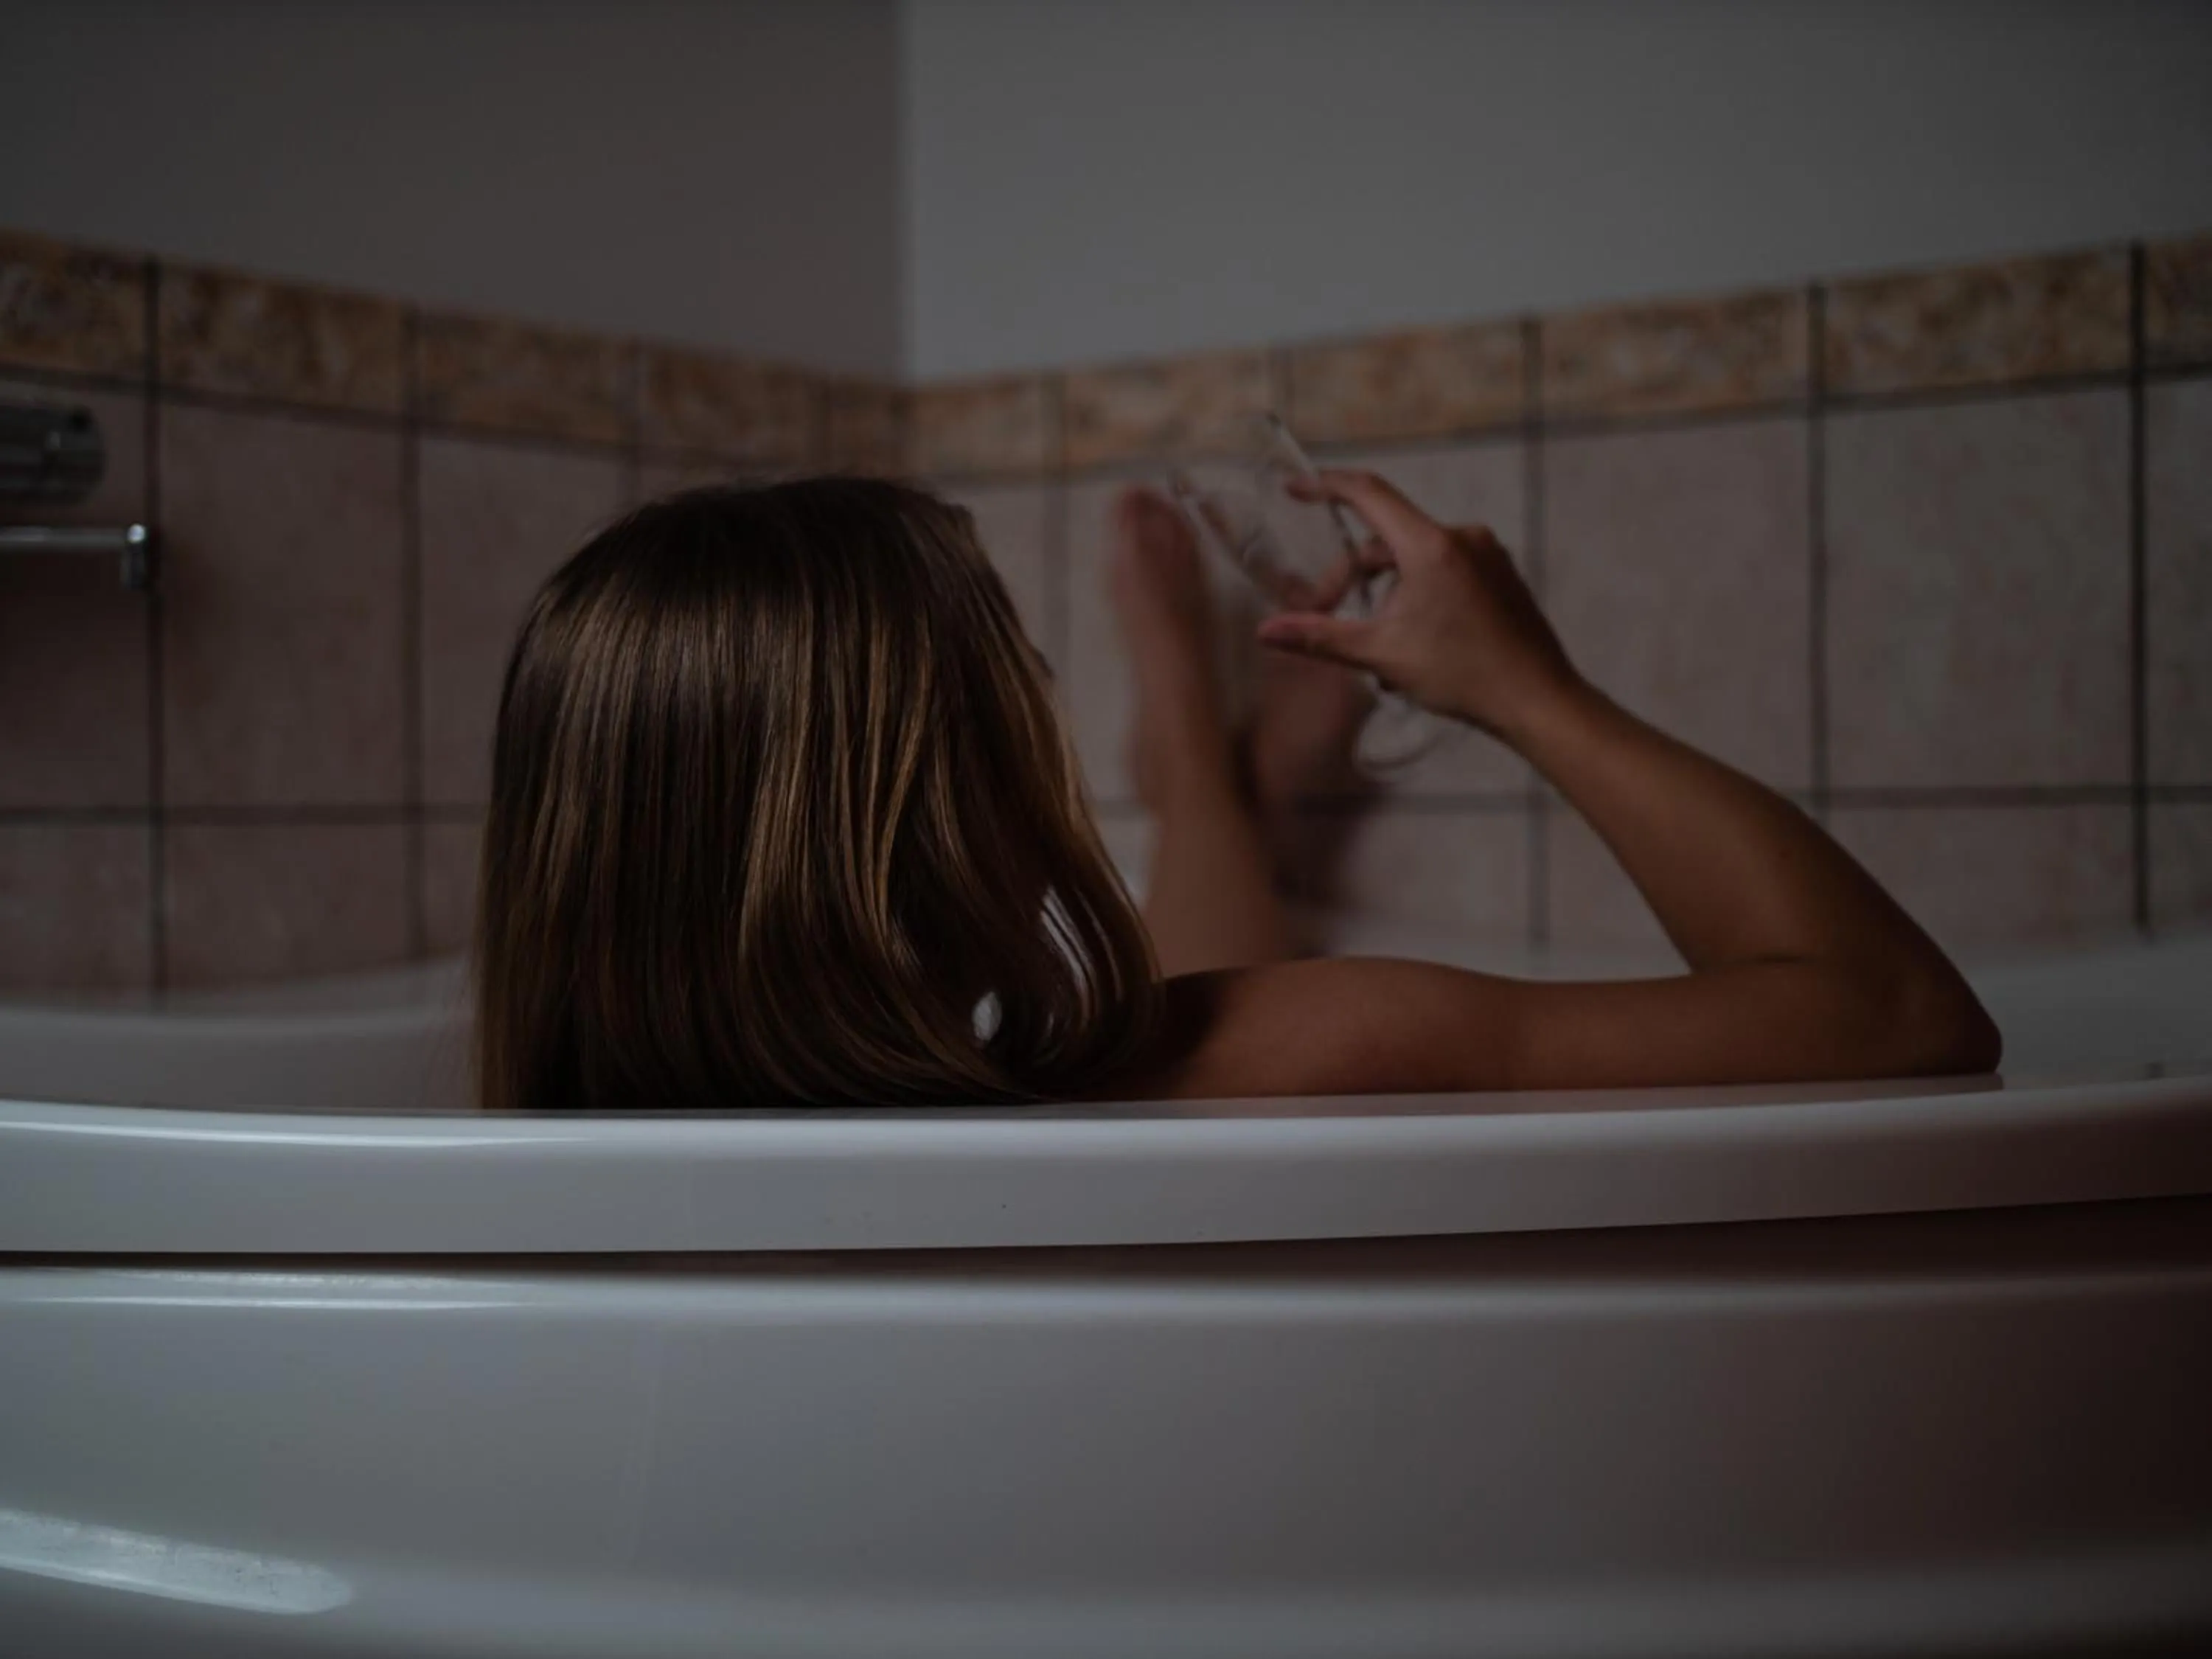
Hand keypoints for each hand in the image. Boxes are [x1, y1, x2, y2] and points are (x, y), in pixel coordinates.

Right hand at [1256, 470, 1582, 743]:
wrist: (1538, 699)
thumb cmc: (1462, 675)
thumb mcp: (1382, 654)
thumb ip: (1321, 637)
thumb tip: (1265, 632)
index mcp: (1431, 546)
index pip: (1369, 494)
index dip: (1326, 487)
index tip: (1296, 489)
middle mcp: (1462, 537)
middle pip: (1387, 538)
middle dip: (1351, 574)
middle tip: (1326, 616)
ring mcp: (1487, 554)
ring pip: (1415, 558)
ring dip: (1386, 590)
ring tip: (1378, 642)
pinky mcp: (1501, 574)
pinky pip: (1445, 569)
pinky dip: (1418, 592)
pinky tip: (1415, 638)